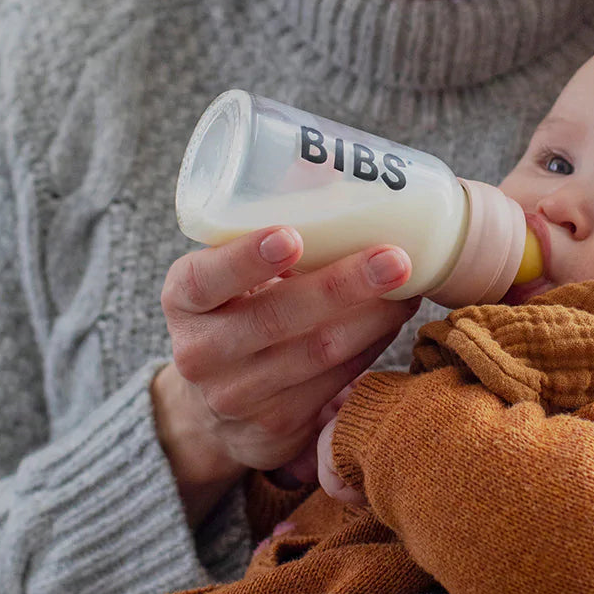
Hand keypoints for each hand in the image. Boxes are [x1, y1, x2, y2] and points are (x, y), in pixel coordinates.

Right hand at [153, 226, 417, 524]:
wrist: (212, 404)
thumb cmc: (235, 307)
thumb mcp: (227, 269)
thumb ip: (266, 223)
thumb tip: (332, 165)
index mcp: (183, 300)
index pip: (205, 280)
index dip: (245, 260)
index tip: (290, 237)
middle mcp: (201, 352)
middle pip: (276, 318)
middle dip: (342, 286)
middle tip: (394, 259)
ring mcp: (237, 396)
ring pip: (316, 353)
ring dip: (373, 317)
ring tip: (410, 284)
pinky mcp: (277, 427)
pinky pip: (336, 381)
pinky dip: (372, 344)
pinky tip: (395, 317)